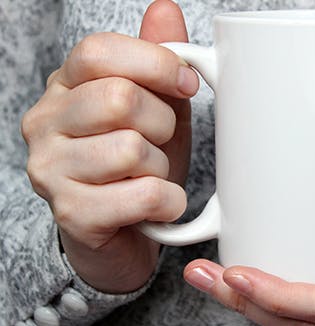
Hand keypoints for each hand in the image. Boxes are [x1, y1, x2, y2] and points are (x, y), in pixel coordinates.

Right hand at [21, 0, 194, 292]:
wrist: (122, 232)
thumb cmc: (138, 164)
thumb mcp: (154, 106)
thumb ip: (157, 60)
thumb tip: (166, 9)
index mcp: (64, 87)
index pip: (99, 52)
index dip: (155, 63)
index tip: (186, 84)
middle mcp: (45, 123)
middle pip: (120, 98)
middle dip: (162, 122)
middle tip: (161, 141)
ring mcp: (50, 169)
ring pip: (132, 148)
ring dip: (163, 166)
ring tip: (152, 174)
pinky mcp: (71, 213)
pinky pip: (144, 194)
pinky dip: (169, 200)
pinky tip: (160, 204)